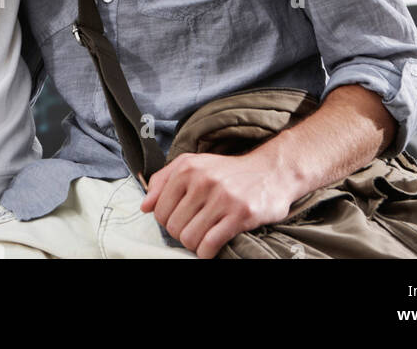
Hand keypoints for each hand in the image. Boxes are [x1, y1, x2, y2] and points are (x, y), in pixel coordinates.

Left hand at [141, 148, 305, 258]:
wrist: (271, 171)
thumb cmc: (228, 172)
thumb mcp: (194, 164)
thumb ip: (164, 181)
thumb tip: (145, 206)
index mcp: (188, 168)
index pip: (160, 210)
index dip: (167, 221)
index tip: (181, 219)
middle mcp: (203, 180)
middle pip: (174, 227)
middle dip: (182, 234)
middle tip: (196, 228)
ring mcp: (222, 198)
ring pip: (189, 238)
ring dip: (195, 244)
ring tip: (205, 235)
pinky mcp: (240, 215)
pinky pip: (209, 245)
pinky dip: (206, 252)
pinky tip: (212, 245)